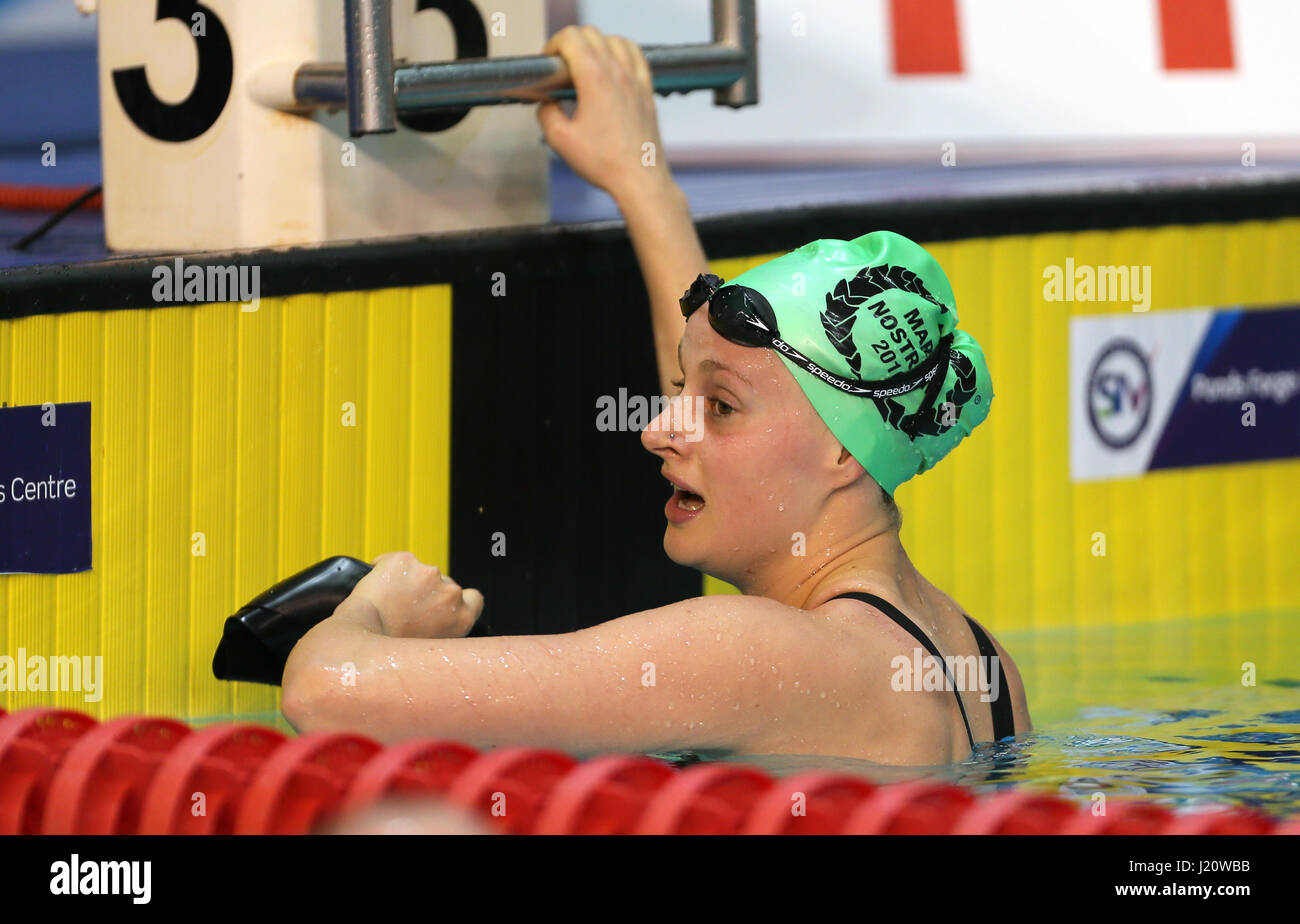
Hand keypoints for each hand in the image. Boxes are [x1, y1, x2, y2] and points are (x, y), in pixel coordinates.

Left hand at [347, 551, 483, 638]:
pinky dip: (385, 570)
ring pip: (418, 572)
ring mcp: (428, 573)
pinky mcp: (404, 560)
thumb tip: (437, 621)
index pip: (474, 598)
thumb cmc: (392, 656)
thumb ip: (445, 630)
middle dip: (426, 592)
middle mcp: (451, 593)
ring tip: (386, 601)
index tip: (442, 606)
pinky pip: (395, 561)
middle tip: (403, 609)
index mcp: (463, 616)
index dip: (458, 600)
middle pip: (443, 584)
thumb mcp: (433, 651)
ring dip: (406, 581)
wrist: (361, 642)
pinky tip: (376, 588)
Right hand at [537, 25, 671, 202]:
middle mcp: (617, 71)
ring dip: (596, 45)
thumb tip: (547, 103)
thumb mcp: (560, 140)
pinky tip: (614, 66)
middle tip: (562, 67)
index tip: (549, 64)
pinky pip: (636, 54)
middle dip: (571, 43)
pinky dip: (621, 51)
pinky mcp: (647, 89)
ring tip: (586, 66)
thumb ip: (546, 113)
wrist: (639, 178)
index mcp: (594, 78)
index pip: (571, 37)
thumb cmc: (604, 161)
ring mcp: (636, 78)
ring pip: (615, 40)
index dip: (553, 45)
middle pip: (591, 34)